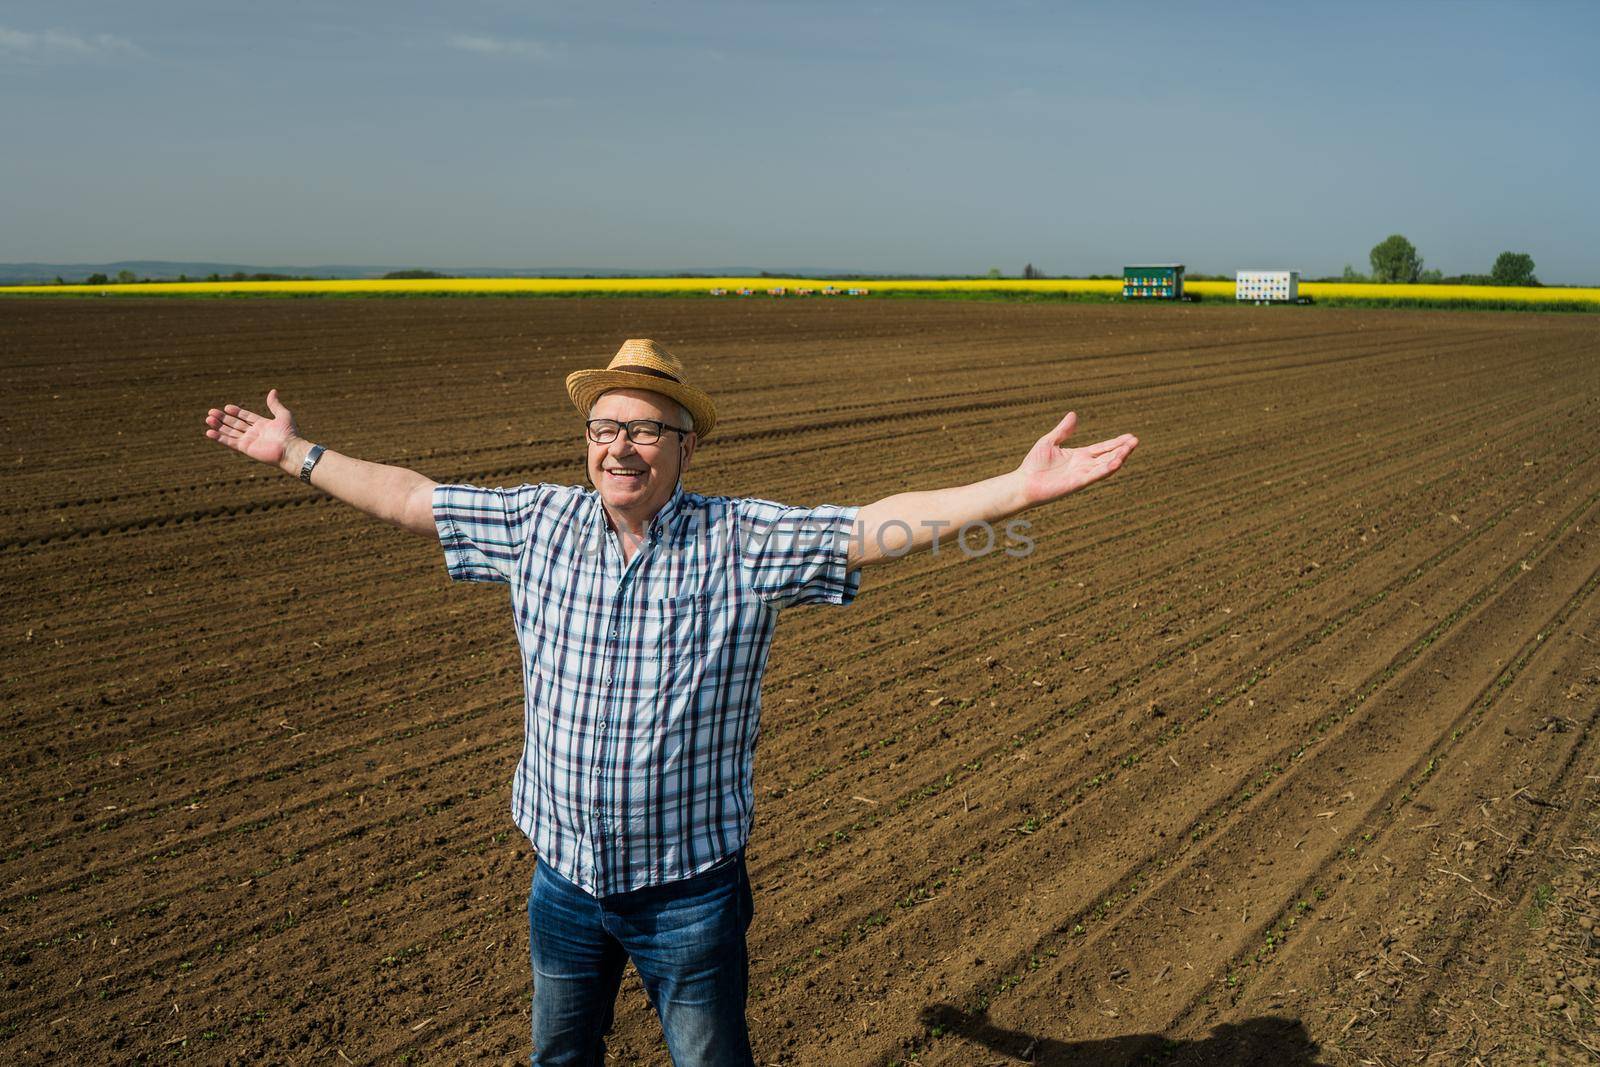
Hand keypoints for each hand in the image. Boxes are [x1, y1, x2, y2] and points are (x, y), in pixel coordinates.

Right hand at [204, 389, 298, 467]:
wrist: (289, 449)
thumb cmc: (289, 433)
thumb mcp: (283, 414)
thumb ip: (275, 404)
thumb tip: (273, 391)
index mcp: (262, 425)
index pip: (246, 417)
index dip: (236, 412)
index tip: (226, 407)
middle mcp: (254, 433)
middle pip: (235, 424)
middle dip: (223, 418)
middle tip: (211, 412)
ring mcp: (249, 441)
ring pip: (230, 432)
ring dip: (219, 426)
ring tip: (208, 419)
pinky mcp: (245, 448)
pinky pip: (229, 442)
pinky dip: (219, 437)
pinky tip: (209, 432)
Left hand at [1016, 412, 1138, 506]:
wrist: (1023, 482)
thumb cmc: (1033, 465)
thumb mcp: (1049, 442)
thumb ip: (1063, 431)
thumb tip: (1074, 414)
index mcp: (1079, 456)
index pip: (1102, 448)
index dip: (1116, 443)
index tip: (1130, 437)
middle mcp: (1083, 466)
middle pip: (1108, 456)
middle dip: (1122, 449)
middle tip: (1136, 440)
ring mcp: (1082, 475)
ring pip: (1106, 465)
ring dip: (1119, 457)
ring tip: (1130, 448)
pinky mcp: (1077, 483)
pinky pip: (1095, 475)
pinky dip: (1107, 469)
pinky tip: (1118, 461)